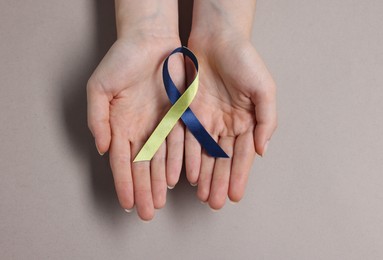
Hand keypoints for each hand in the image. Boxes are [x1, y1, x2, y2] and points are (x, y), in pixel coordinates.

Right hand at [87, 35, 184, 219]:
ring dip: (157, 182)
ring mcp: (158, 125)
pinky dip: (175, 162)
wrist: (150, 41)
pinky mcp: (177, 117)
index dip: (124, 184)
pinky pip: (177, 144)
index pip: (121, 162)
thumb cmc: (122, 61)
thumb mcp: (99, 88)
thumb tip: (101, 148)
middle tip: (147, 213)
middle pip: (140, 167)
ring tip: (159, 202)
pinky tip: (174, 179)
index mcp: (119, 125)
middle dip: (143, 190)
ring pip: (159, 160)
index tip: (127, 204)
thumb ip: (98, 119)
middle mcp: (139, 130)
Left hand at [185, 33, 276, 209]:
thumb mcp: (264, 90)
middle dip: (218, 181)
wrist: (217, 38)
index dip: (238, 176)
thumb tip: (262, 150)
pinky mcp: (188, 112)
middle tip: (214, 203)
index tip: (234, 196)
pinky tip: (187, 172)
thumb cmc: (245, 60)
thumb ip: (267, 121)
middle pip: (222, 159)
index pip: (242, 155)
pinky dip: (187, 156)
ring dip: (203, 175)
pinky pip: (187, 138)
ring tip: (201, 194)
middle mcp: (226, 124)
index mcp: (246, 121)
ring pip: (204, 154)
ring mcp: (207, 119)